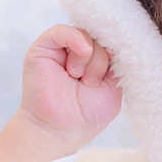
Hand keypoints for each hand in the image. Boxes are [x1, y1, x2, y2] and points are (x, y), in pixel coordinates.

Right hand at [0, 25, 121, 161]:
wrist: (58, 131)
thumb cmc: (85, 115)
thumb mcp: (113, 88)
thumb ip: (117, 65)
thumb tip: (117, 42)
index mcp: (95, 61)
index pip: (111, 42)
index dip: (116, 51)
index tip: (116, 68)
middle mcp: (78, 52)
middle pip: (100, 38)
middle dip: (102, 61)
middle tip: (91, 83)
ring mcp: (61, 49)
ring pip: (86, 35)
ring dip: (90, 60)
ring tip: (79, 79)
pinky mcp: (44, 48)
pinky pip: (62, 30)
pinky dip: (76, 39)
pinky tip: (83, 52)